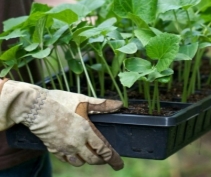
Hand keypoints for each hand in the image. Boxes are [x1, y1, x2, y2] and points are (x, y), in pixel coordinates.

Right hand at [0, 79, 123, 169]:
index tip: (119, 165)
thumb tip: (119, 105)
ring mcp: (64, 148)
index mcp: (85, 131)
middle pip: (93, 159)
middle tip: (107, 160)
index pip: (103, 150)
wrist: (34, 107)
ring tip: (92, 155)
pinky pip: (66, 160)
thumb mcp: (83, 100)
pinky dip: (74, 159)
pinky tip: (75, 154)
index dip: (113, 159)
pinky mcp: (53, 149)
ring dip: (88, 160)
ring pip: (79, 162)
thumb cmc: (60, 101)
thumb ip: (102, 105)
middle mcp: (76, 143)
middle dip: (102, 161)